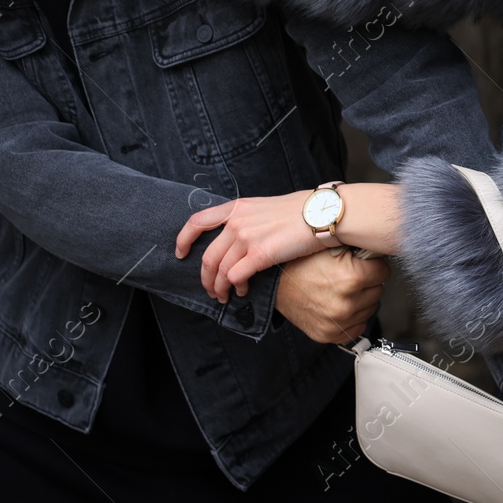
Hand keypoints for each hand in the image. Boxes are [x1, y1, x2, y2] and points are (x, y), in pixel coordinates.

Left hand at [176, 191, 324, 301]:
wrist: (321, 213)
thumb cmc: (300, 212)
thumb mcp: (264, 207)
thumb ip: (246, 220)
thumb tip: (238, 242)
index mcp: (236, 208)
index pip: (198, 221)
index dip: (184, 239)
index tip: (181, 253)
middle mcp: (237, 221)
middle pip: (208, 256)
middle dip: (205, 278)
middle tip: (211, 290)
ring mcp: (247, 237)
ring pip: (220, 270)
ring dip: (220, 288)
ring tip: (225, 296)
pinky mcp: (260, 254)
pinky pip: (236, 277)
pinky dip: (237, 287)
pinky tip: (243, 291)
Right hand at [273, 249, 389, 343]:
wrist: (274, 285)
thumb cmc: (300, 262)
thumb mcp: (330, 246)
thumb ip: (358, 247)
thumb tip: (380, 245)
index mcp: (350, 278)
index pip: (384, 271)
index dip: (373, 264)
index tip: (364, 262)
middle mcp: (346, 303)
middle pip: (379, 290)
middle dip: (368, 281)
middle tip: (349, 274)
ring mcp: (338, 322)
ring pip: (370, 308)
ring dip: (362, 299)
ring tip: (341, 289)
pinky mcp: (330, 335)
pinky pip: (358, 326)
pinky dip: (353, 316)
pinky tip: (339, 304)